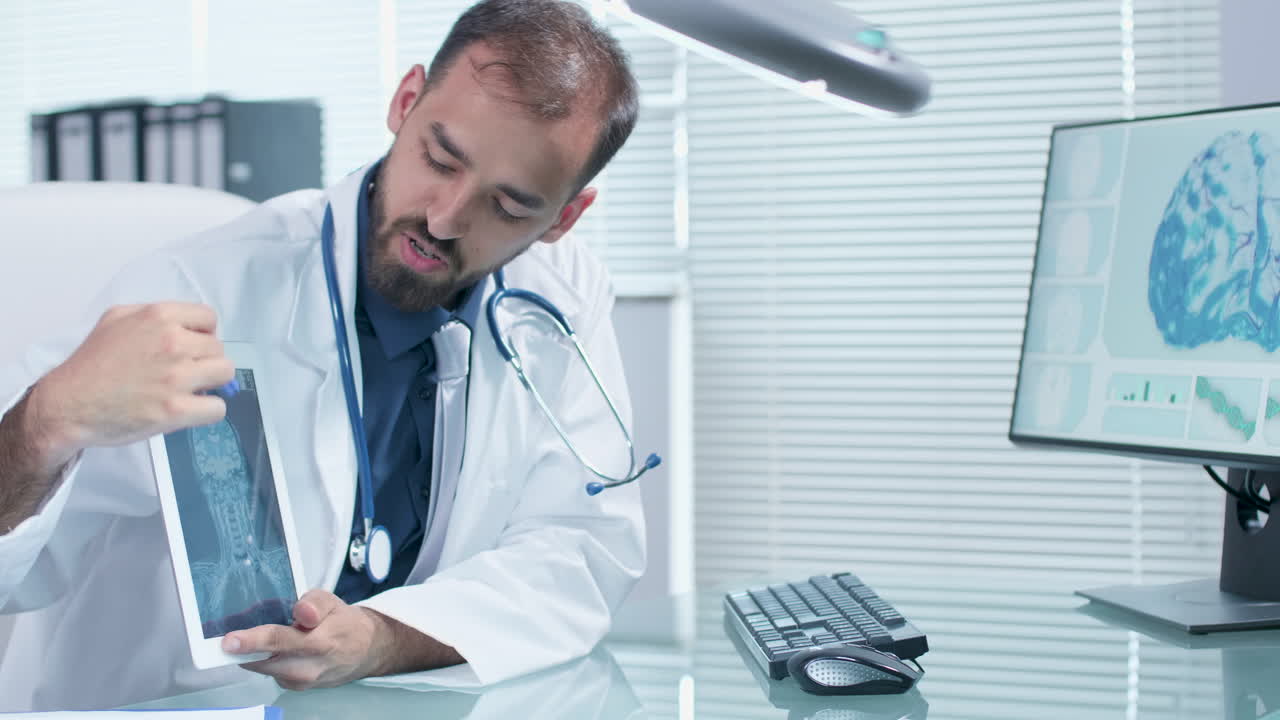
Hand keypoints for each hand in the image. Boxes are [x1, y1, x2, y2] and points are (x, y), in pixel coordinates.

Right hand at [33, 302, 232, 463]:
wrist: (68, 404)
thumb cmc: (90, 363)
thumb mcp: (116, 319)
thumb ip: (154, 316)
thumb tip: (187, 326)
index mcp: (159, 317)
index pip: (209, 318)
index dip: (203, 334)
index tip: (191, 347)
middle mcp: (172, 343)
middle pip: (218, 348)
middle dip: (204, 360)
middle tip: (183, 373)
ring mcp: (176, 377)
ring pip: (225, 374)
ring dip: (211, 383)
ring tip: (188, 390)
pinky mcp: (176, 410)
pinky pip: (217, 408)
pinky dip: (207, 411)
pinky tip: (190, 410)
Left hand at [224, 590, 385, 690]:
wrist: (366, 651)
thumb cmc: (345, 624)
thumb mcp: (333, 601)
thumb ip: (314, 603)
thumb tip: (301, 612)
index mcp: (321, 641)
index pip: (280, 640)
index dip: (252, 640)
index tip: (229, 641)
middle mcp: (310, 666)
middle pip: (266, 660)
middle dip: (245, 649)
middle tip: (230, 639)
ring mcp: (303, 681)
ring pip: (265, 668)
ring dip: (256, 653)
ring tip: (259, 638)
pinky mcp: (297, 687)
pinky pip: (271, 673)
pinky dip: (267, 660)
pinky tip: (276, 649)